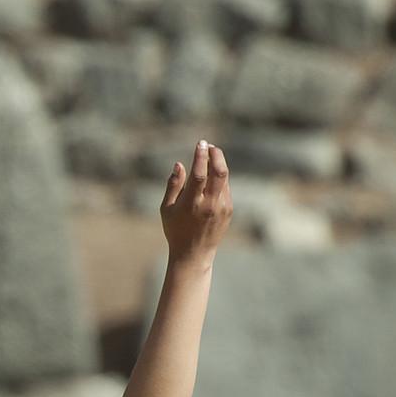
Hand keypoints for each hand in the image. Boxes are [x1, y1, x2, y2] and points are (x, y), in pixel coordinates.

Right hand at [161, 139, 231, 263]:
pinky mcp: (229, 210)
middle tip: (209, 146)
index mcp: (191, 204)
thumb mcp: (167, 208)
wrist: (194, 253)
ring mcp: (222, 208)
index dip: (201, 156)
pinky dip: (219, 177)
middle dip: (216, 155)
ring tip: (210, 155)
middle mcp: (209, 205)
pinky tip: (212, 174)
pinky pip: (225, 187)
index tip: (200, 143)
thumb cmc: (175, 229)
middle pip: (219, 172)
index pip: (200, 174)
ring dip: (218, 164)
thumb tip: (180, 164)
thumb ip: (173, 185)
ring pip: (224, 178)